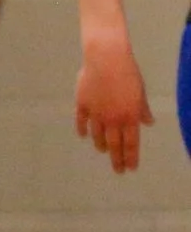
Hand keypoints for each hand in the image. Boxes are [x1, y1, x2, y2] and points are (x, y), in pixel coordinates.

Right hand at [75, 31, 153, 172]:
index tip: (130, 168)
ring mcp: (96, 113)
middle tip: (117, 171)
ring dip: (101, 145)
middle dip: (116, 159)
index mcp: (129, 116)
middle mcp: (112, 119)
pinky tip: (83, 136)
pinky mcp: (82, 105)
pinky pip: (82, 122)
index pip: (131, 142)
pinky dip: (83, 130)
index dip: (131, 157)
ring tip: (102, 151)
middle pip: (114, 144)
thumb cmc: (128, 73)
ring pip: (97, 135)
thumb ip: (143, 109)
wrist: (106, 60)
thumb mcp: (140, 92)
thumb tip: (148, 123)